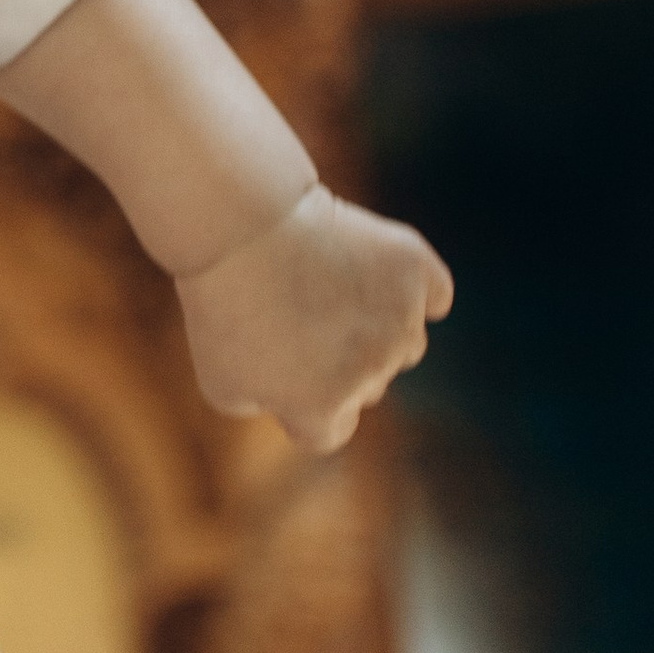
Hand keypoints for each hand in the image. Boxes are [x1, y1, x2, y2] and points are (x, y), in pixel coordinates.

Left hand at [177, 183, 452, 452]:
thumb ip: (262, 405)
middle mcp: (372, 371)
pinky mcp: (414, 270)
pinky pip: (434, 292)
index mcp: (322, 408)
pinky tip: (385, 270)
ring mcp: (399, 320)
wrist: (240, 222)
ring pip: (406, 341)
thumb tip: (292, 407)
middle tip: (298, 313)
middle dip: (342, 360)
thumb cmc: (220, 300)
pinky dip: (416, 287)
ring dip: (379, 325)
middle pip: (370, 384)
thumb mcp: (218, 375)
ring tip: (328, 284)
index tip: (287, 365)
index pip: (331, 430)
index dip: (308, 401)